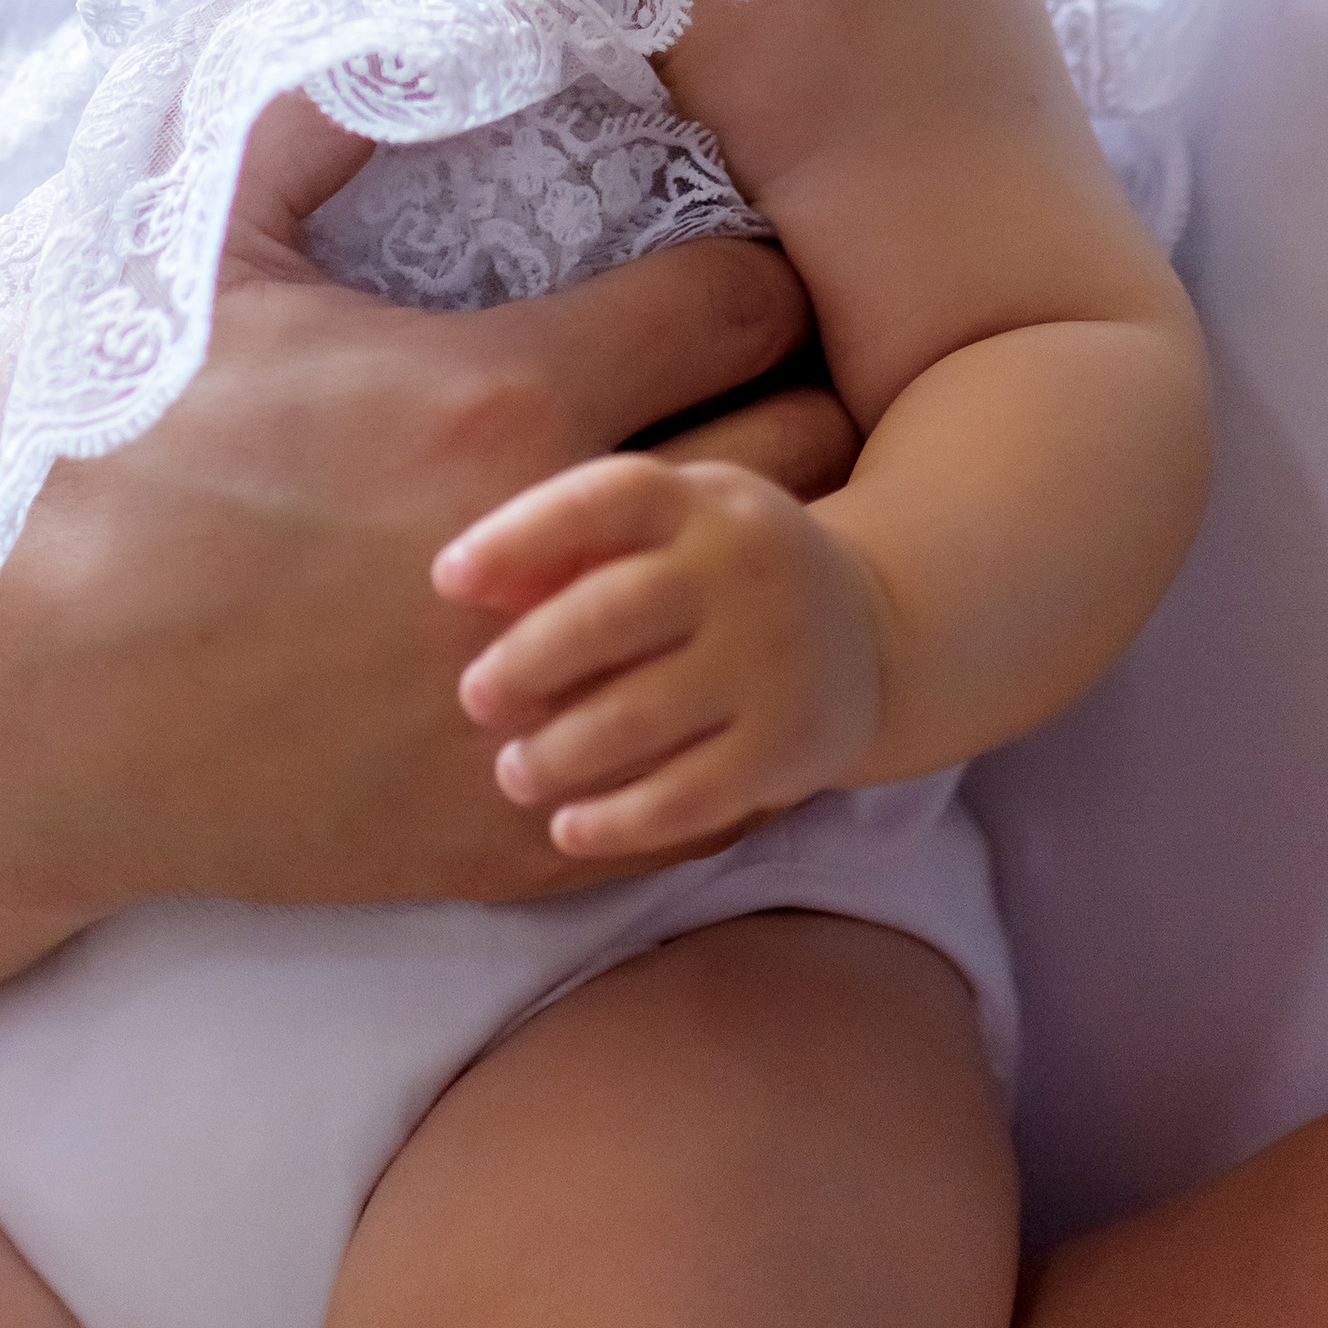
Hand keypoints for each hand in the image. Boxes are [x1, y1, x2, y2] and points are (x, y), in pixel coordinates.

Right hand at [0, 110, 847, 927]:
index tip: (713, 272)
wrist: (16, 703)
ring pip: (777, 620)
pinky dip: (705, 704)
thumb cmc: (99, 458)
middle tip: (738, 388)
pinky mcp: (527, 835)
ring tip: (713, 519)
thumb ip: (316, 109)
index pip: (753, 305)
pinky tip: (651, 653)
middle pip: (810, 455)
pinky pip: (711, 769)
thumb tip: (413, 12)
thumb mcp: (194, 246)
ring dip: (763, 555)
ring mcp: (555, 702)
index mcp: (499, 394)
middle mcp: (560, 551)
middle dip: (797, 400)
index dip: (752, 274)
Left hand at [437, 451, 889, 860]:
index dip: (517, 536)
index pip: (602, 499)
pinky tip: (568, 828)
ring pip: (647, 712)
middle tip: (474, 696)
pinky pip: (694, 794)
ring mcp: (773, 660)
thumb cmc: (721, 569)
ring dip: (563, 751)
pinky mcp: (791, 746)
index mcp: (700, 500)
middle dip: (530, 659)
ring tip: (512, 772)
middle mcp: (742, 570)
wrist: (881, 628)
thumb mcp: (669, 525)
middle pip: (616, 611)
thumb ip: (572, 546)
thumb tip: (462, 582)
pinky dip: (622, 818)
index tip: (445, 580)